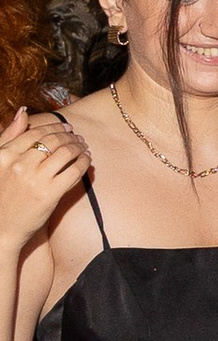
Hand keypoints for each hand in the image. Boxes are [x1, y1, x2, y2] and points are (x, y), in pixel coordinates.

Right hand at [0, 106, 85, 256]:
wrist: (1, 230)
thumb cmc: (0, 195)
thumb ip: (9, 136)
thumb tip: (23, 111)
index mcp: (4, 155)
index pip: (36, 132)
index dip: (55, 128)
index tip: (67, 128)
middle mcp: (19, 164)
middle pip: (53, 140)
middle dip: (69, 136)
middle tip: (78, 137)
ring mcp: (35, 179)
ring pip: (66, 153)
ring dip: (79, 147)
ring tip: (84, 148)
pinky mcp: (50, 194)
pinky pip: (74, 171)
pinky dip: (84, 163)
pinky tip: (87, 162)